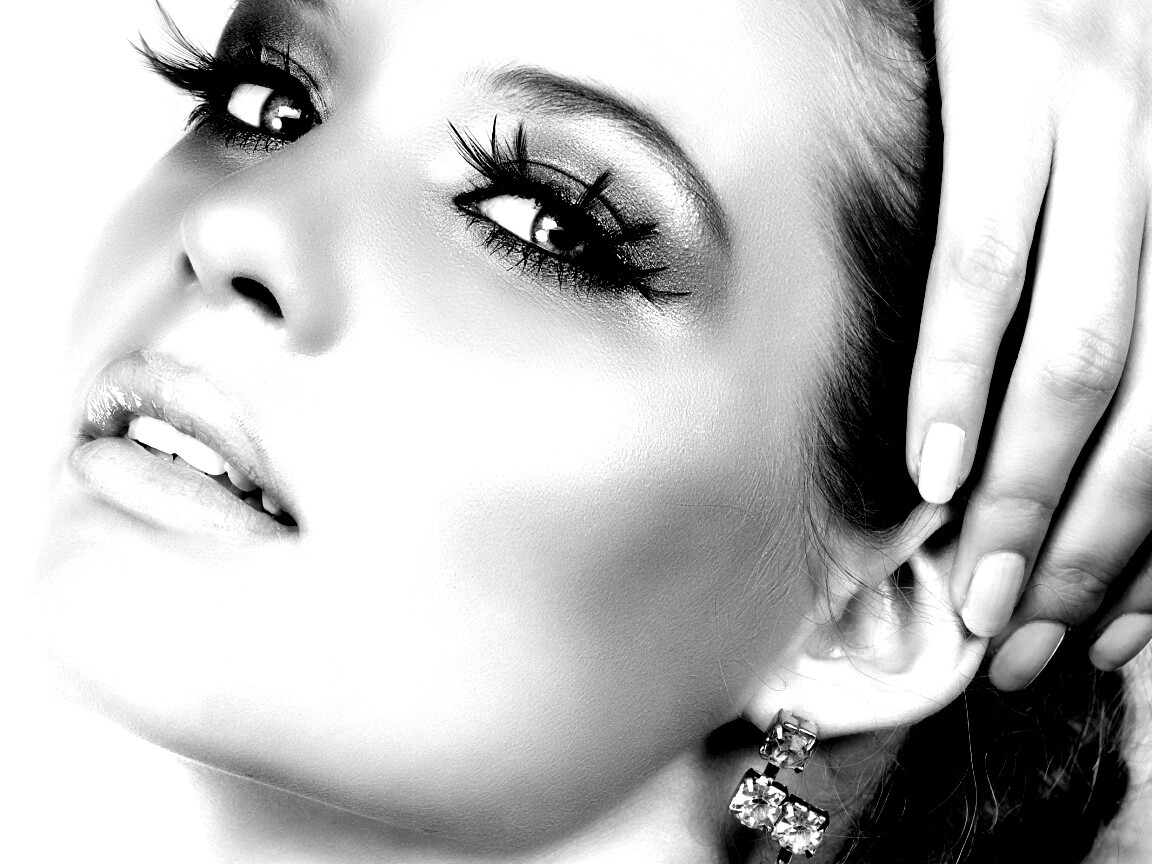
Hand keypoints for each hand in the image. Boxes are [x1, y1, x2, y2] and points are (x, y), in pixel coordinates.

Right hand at [908, 0, 1151, 689]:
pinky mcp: (1015, 82)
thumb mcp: (1118, 181)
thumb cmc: (1073, 51)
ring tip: (981, 585)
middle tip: (1026, 636)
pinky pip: (989, 255)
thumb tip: (1027, 445)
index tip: (1102, 632)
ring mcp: (1110, 124)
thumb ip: (1100, 303)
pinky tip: (932, 463)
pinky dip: (957, 369)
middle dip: (1089, 546)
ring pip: (1081, 354)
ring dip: (1027, 491)